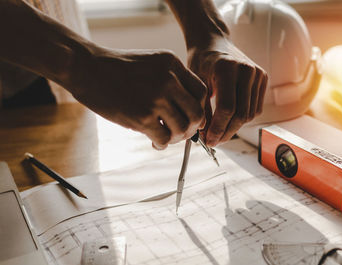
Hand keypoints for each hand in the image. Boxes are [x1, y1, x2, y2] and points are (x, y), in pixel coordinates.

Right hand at [68, 48, 206, 149]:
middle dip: (191, 128)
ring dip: (176, 138)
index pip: (200, 92)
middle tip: (181, 133)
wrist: (85, 67)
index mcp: (172, 64)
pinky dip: (162, 144)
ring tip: (165, 137)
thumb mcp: (150, 64)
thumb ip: (170, 81)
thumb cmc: (116, 69)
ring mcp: (156, 98)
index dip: (200, 108)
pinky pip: (163, 138)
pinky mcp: (142, 116)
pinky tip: (154, 142)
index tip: (192, 118)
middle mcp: (168, 80)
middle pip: (196, 113)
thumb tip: (184, 113)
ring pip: (182, 128)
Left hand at [188, 36, 267, 146]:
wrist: (213, 42)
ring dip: (235, 128)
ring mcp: (258, 74)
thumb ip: (202, 108)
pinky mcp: (263, 78)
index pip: (227, 108)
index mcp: (227, 68)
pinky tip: (230, 122)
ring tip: (220, 134)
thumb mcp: (195, 83)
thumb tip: (205, 134)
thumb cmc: (202, 60)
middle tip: (214, 141)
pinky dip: (243, 119)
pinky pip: (255, 108)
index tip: (209, 139)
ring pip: (250, 114)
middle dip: (227, 132)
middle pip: (241, 114)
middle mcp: (246, 70)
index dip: (218, 128)